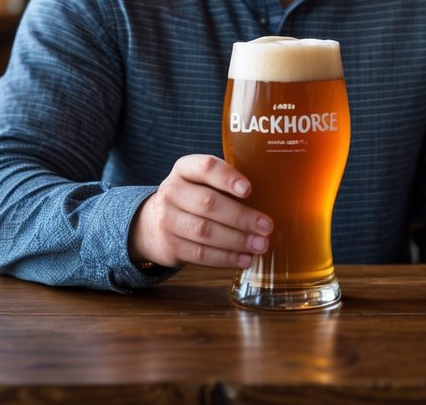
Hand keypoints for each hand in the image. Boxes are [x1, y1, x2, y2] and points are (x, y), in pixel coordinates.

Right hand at [129, 154, 272, 268]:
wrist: (153, 223)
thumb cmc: (193, 197)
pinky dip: (225, 258)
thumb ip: (227, 183)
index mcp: (184, 169)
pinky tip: (244, 259)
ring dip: (237, 240)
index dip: (227, 177)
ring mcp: (167, 219)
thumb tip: (273, 196)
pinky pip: (200, 254)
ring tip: (260, 245)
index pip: (205, 167)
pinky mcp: (169, 246)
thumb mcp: (202, 182)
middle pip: (208, 204)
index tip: (249, 189)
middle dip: (241, 217)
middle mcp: (172, 191)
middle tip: (267, 227)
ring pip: (205, 232)